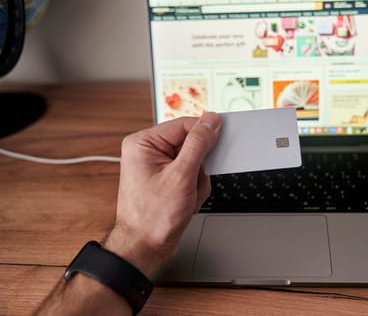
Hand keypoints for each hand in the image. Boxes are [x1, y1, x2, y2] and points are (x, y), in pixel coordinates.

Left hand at [105, 112, 221, 275]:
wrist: (145, 248)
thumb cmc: (152, 217)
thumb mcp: (182, 176)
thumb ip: (199, 144)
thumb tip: (210, 122)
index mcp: (144, 143)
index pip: (184, 125)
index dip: (205, 135)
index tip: (221, 140)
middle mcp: (148, 152)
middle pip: (191, 145)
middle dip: (198, 167)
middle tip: (192, 182)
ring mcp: (157, 167)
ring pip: (195, 162)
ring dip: (197, 181)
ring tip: (185, 197)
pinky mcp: (166, 180)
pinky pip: (191, 176)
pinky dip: (194, 189)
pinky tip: (185, 202)